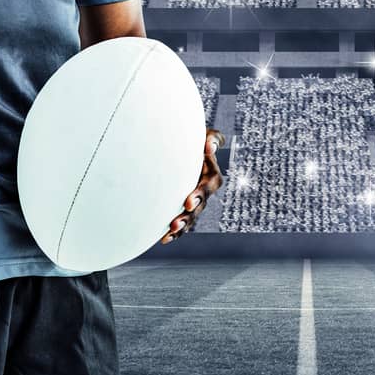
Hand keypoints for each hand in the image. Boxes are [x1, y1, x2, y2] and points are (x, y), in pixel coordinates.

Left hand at [160, 128, 224, 242]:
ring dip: (182, 226)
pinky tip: (163, 239)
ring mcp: (194, 199)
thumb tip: (209, 147)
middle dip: (188, 215)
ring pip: (191, 216)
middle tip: (175, 223)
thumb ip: (210, 138)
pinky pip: (182, 222)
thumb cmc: (193, 138)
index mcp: (210, 173)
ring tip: (169, 232)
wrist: (179, 146)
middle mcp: (204, 189)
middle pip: (200, 205)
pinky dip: (174, 232)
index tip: (188, 201)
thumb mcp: (203, 134)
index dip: (200, 194)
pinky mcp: (183, 205)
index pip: (209, 184)